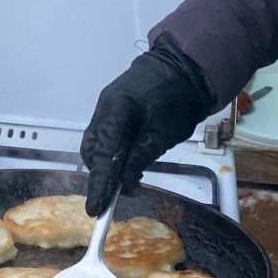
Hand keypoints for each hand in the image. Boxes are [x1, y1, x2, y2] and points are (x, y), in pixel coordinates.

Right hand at [80, 45, 216, 215]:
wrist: (185, 67)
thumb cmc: (178, 97)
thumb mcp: (164, 132)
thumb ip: (141, 157)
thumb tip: (125, 184)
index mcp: (116, 112)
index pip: (103, 155)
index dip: (99, 184)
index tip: (96, 209)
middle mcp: (105, 109)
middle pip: (93, 151)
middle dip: (101, 175)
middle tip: (115, 195)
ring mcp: (107, 107)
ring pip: (96, 144)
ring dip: (107, 164)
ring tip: (126, 179)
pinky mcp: (114, 109)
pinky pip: (105, 136)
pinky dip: (112, 152)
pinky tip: (127, 162)